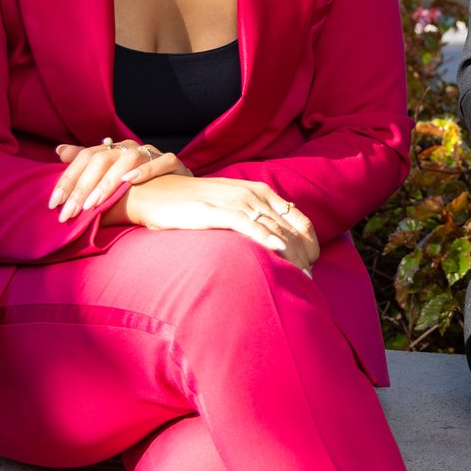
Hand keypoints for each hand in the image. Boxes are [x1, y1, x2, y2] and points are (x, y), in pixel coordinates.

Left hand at [50, 138, 192, 220]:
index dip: (68, 180)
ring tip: (94, 203)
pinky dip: (146, 170)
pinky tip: (129, 181)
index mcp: (113, 150)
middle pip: (102, 159)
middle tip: (70, 212)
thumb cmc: (138, 188)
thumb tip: (60, 150)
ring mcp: (152, 153)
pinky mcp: (174, 163)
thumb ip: (86, 167)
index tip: (54, 204)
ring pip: (128, 159)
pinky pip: (162, 161)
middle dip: (83, 187)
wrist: (178, 194)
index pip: (85, 157)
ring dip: (108, 182)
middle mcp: (131, 147)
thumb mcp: (108, 180)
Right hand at [113, 174, 320, 269]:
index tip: (312, 265)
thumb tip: (275, 244)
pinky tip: (277, 249)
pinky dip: (264, 236)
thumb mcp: (232, 205)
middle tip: (309, 279)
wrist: (157, 191)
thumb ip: (254, 218)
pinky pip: (246, 224)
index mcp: (261, 192)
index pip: (298, 218)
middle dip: (303, 255)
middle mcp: (253, 194)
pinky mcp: (215, 211)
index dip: (309, 243)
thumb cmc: (195, 203)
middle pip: (290, 227)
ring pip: (273, 228)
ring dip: (291, 253)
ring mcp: (235, 201)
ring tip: (300, 275)